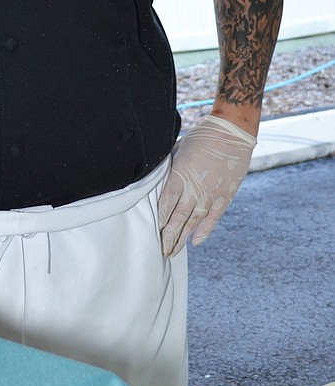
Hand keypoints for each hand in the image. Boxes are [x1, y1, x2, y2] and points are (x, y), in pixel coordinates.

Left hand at [158, 115, 256, 256]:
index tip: (152, 232)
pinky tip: (196, 242)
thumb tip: (160, 182)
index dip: (159, 220)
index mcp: (180, 176)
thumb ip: (170, 170)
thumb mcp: (178, 151)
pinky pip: (213, 218)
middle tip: (161, 251)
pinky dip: (204, 231)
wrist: (231, 133)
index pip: (165, 205)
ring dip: (183, 238)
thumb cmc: (201, 138)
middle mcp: (194, 189)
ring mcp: (211, 195)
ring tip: (173, 251)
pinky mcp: (225, 197)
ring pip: (194, 222)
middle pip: (177, 219)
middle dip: (168, 237)